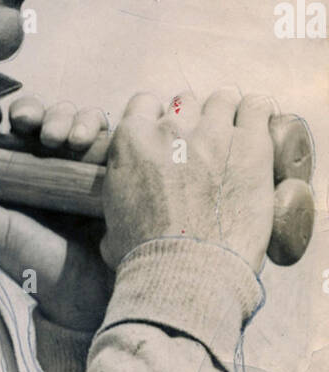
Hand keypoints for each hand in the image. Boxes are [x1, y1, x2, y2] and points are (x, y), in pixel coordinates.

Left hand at [0, 96, 115, 331]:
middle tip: (28, 123)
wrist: (85, 290)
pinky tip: (84, 141)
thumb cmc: (28, 261)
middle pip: (34, 117)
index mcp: (5, 176)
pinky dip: (91, 124)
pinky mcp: (107, 166)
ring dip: (62, 115)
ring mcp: (75, 165)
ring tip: (61, 139)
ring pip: (67, 117)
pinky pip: (101, 130)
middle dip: (30, 110)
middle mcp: (40, 167)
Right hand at [100, 88, 275, 270]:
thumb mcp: (113, 228)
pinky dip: (257, 116)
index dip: (157, 119)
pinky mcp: (250, 145)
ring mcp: (213, 133)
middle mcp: (170, 129)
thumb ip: (118, 210)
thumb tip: (113, 231)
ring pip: (222, 100)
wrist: (187, 272)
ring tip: (233, 138)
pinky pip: (258, 109)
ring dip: (227, 115)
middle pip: (185, 102)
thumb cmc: (147, 258)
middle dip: (193, 121)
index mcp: (131, 142)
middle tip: (203, 147)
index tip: (168, 137)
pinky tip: (259, 131)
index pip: (144, 103)